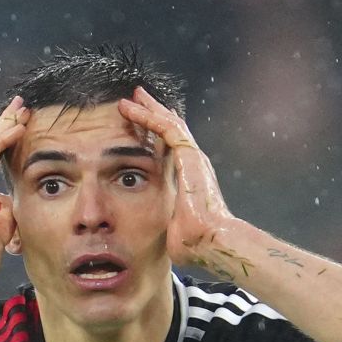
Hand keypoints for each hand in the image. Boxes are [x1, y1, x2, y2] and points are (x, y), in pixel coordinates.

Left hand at [116, 87, 236, 269]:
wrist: (210, 241)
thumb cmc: (194, 243)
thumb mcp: (173, 228)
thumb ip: (166, 225)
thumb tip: (161, 239)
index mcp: (190, 178)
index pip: (172, 149)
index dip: (157, 134)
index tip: (144, 124)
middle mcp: (193, 163)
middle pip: (172, 129)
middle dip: (154, 113)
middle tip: (138, 100)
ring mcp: (192, 157)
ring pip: (168, 123)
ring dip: (147, 110)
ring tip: (131, 98)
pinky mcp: (188, 155)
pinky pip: (165, 128)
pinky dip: (147, 116)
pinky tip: (131, 109)